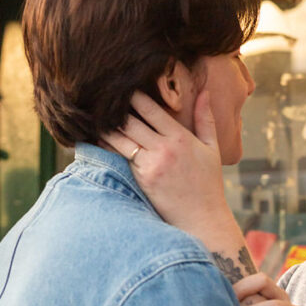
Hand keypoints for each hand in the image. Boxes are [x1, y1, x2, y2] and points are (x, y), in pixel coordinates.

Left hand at [102, 89, 224, 236]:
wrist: (202, 219)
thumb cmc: (208, 184)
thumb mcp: (212, 149)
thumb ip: (205, 119)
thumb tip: (204, 92)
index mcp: (180, 138)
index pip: (150, 109)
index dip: (133, 95)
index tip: (122, 85)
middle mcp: (164, 149)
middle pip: (130, 120)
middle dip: (114, 108)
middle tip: (100, 95)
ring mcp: (150, 165)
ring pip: (120, 138)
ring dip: (105, 126)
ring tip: (94, 114)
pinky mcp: (141, 180)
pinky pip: (119, 158)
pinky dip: (107, 146)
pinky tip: (97, 137)